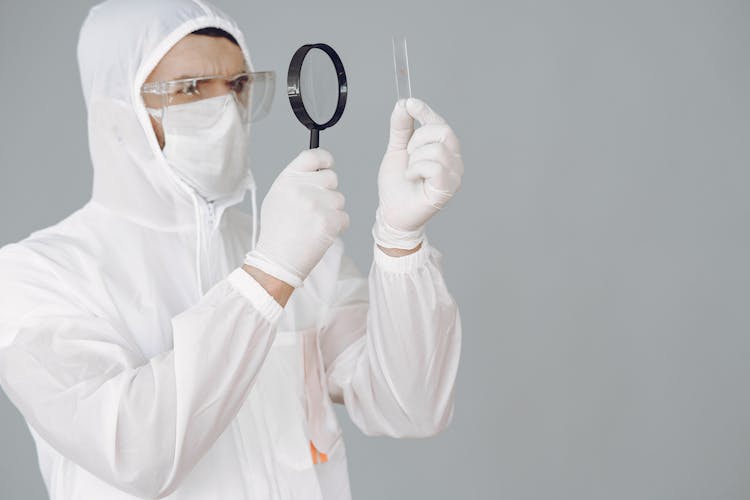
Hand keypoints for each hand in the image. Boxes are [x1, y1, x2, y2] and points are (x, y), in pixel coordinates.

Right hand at [243, 149, 348, 287]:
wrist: (277, 259)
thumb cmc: (277, 230)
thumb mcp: (277, 196)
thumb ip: (297, 180)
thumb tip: (318, 169)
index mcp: (288, 178)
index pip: (313, 155)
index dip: (325, 159)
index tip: (328, 166)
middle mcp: (303, 187)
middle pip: (332, 177)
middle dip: (328, 191)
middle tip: (315, 208)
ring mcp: (318, 204)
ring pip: (339, 199)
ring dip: (332, 211)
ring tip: (313, 224)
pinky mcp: (330, 221)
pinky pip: (344, 217)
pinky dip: (336, 227)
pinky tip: (320, 234)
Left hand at [373, 98, 463, 249]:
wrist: (392, 212)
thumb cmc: (397, 186)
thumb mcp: (396, 150)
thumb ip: (401, 128)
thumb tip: (403, 104)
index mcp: (444, 150)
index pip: (440, 123)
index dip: (425, 112)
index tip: (410, 104)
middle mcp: (454, 161)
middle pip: (443, 131)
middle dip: (418, 139)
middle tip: (408, 155)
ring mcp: (454, 175)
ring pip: (436, 149)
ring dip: (414, 158)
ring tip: (410, 171)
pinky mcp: (448, 188)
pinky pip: (434, 166)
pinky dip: (416, 169)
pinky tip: (412, 178)